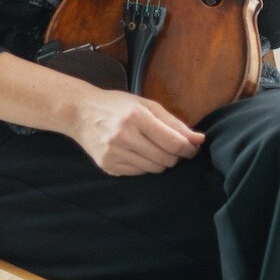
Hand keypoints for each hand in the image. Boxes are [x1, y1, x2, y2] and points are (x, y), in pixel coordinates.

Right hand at [69, 88, 205, 175]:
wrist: (80, 113)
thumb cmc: (117, 105)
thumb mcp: (146, 105)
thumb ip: (174, 123)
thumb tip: (199, 140)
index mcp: (136, 117)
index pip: (174, 143)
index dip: (189, 148)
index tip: (193, 147)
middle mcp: (124, 136)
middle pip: (166, 159)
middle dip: (175, 155)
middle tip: (170, 146)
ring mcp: (114, 154)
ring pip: (154, 169)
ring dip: (160, 161)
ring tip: (151, 147)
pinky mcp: (108, 166)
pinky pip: (139, 173)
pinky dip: (144, 165)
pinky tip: (135, 152)